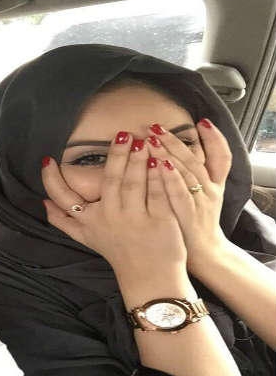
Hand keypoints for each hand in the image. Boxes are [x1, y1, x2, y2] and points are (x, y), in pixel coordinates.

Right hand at [42, 132, 187, 279]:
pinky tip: (162, 160)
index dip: (52, 180)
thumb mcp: (86, 238)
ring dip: (138, 160)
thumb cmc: (117, 253)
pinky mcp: (159, 222)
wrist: (149, 278)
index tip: (47, 160)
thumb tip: (42, 204)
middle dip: (115, 156)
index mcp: (88, 222)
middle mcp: (109, 219)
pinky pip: (158, 193)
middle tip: (121, 134)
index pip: (63, 198)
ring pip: (134, 184)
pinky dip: (159, 176)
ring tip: (143, 140)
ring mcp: (134, 221)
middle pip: (109, 182)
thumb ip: (63, 221)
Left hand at [145, 119, 233, 273]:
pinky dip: (171, 178)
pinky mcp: (188, 215)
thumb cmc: (194, 221)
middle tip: (155, 126)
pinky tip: (159, 165)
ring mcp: (200, 202)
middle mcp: (210, 190)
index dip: (215, 138)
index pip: (222, 156)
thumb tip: (175, 152)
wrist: (204, 253)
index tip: (202, 121)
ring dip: (169, 154)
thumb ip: (190, 174)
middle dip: (175, 141)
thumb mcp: (200, 195)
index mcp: (214, 183)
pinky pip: (180, 194)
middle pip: (195, 160)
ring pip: (187, 173)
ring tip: (153, 138)